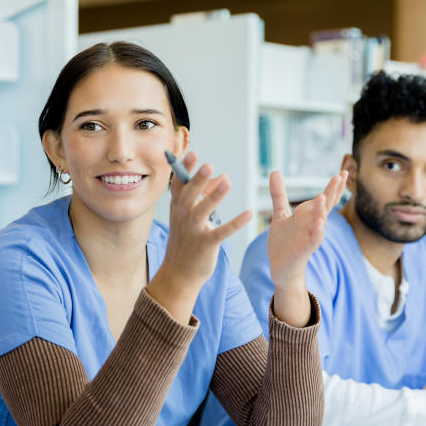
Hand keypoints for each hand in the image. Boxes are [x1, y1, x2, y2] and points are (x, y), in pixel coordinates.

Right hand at [149, 151, 250, 323]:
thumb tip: (222, 177)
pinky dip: (235, 223)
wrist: (179, 273)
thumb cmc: (186, 240)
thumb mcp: (188, 216)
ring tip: (227, 182)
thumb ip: (204, 195)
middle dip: (198, 180)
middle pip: (189, 195)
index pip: (179, 185)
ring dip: (214, 197)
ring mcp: (193, 231)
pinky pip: (221, 232)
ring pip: (203, 211)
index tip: (192, 153)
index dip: (184, 169)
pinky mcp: (206, 245)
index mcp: (178, 208)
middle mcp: (183, 217)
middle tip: (208, 165)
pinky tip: (248, 214)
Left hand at [266, 170, 345, 325]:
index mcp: (309, 216)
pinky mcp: (304, 250)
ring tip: (323, 196)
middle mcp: (313, 225)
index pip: (324, 199)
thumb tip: (275, 171)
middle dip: (333, 192)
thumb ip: (279, 194)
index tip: (343, 171)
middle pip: (325, 206)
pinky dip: (317, 231)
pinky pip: (313, 239)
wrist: (280, 268)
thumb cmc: (284, 242)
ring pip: (320, 222)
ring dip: (321, 210)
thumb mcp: (280, 215)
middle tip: (341, 175)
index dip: (334, 187)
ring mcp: (310, 237)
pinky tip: (320, 222)